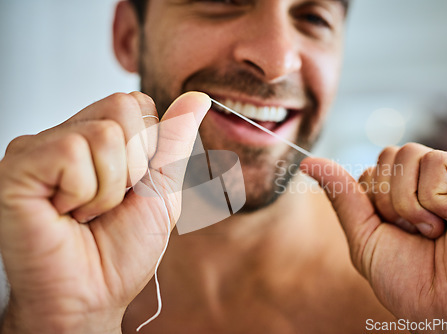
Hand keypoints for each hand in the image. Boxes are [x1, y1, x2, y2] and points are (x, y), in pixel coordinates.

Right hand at [0, 92, 209, 332]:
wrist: (93, 294)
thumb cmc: (121, 249)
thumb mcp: (163, 189)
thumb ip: (176, 141)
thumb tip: (197, 98)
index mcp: (98, 138)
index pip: (137, 104)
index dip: (148, 150)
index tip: (130, 189)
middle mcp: (68, 136)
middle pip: (123, 107)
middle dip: (133, 167)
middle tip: (106, 203)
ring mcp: (40, 148)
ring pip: (104, 133)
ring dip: (109, 187)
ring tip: (85, 212)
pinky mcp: (19, 165)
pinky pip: (73, 152)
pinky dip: (84, 193)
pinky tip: (64, 213)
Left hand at [302, 143, 446, 331]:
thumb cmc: (416, 285)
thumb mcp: (365, 240)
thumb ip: (342, 197)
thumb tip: (309, 163)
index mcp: (399, 204)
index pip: (369, 174)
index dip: (371, 202)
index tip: (391, 232)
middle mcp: (424, 188)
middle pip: (384, 159)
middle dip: (387, 201)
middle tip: (413, 232)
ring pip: (404, 155)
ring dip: (409, 202)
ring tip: (434, 229)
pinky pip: (433, 161)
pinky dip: (435, 198)